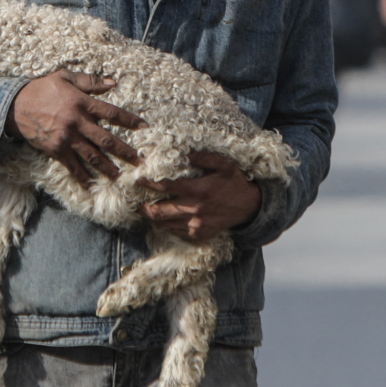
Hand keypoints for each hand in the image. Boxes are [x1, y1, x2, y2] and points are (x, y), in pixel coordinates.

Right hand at [11, 71, 144, 184]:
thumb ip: (89, 81)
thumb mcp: (64, 77)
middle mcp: (77, 122)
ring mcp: (67, 138)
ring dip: (108, 167)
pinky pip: (73, 166)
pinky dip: (83, 176)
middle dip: (125, 151)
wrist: (15, 106)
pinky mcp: (56, 150)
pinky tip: (92, 185)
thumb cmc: (41, 89)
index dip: (129, 121)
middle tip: (140, 162)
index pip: (112, 113)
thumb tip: (112, 83)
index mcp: (82, 103)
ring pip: (93, 156)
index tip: (144, 127)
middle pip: (107, 139)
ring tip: (121, 176)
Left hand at [141, 152, 260, 242]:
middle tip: (135, 203)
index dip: (148, 183)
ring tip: (148, 210)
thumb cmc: (235, 182)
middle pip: (159, 211)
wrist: (250, 207)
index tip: (138, 180)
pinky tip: (166, 219)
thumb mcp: (223, 164)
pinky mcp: (199, 234)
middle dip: (143, 207)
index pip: (165, 187)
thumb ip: (204, 157)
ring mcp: (196, 225)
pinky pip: (176, 233)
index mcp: (198, 190)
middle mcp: (194, 209)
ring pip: (164, 225)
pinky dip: (168, 226)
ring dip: (154, 218)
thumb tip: (184, 152)